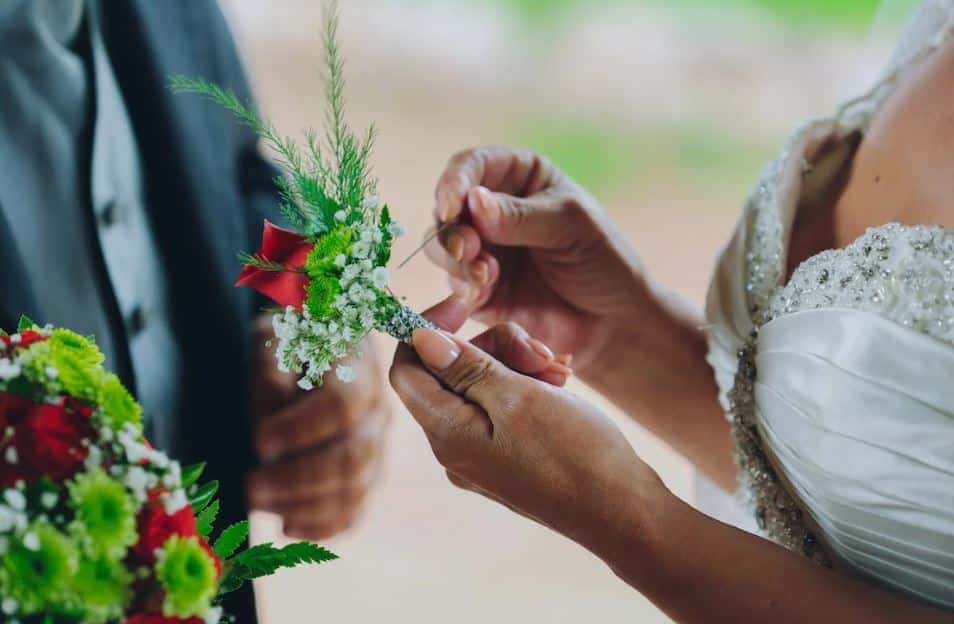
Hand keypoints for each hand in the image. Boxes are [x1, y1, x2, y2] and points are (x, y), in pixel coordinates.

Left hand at [246, 315, 389, 539]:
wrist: (314, 348)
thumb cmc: (289, 341)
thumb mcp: (273, 338)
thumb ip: (272, 368)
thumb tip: (273, 408)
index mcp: (359, 367)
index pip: (343, 406)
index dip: (302, 429)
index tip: (259, 441)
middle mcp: (378, 410)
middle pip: (352, 456)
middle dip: (298, 479)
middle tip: (250, 487)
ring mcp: (377, 446)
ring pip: (355, 489)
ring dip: (303, 505)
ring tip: (257, 503)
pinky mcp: (367, 475)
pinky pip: (355, 511)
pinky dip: (322, 527)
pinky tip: (286, 527)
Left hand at [389, 321, 665, 555]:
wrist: (623, 511)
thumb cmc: (575, 453)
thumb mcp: (518, 397)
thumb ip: (465, 367)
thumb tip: (418, 340)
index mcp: (447, 434)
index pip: (406, 369)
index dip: (426, 329)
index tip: (466, 304)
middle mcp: (455, 448)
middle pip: (450, 372)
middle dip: (493, 347)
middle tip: (540, 351)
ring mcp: (480, 456)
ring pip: (480, 385)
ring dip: (517, 364)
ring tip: (558, 371)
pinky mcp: (506, 458)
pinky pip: (501, 407)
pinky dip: (526, 386)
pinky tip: (559, 384)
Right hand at [428, 146, 651, 372]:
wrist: (614, 322)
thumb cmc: (604, 261)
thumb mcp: (571, 226)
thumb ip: (521, 215)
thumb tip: (473, 201)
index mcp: (520, 178)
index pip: (472, 165)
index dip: (455, 181)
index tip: (452, 204)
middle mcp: (493, 210)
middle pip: (448, 207)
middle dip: (452, 227)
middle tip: (467, 249)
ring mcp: (483, 250)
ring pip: (441, 245)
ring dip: (453, 258)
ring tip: (482, 275)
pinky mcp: (477, 290)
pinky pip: (453, 282)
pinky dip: (461, 286)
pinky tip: (481, 294)